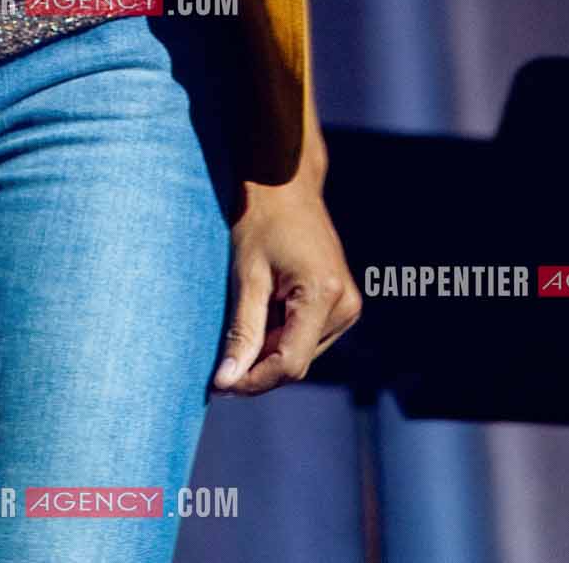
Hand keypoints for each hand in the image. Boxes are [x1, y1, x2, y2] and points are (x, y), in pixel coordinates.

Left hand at [212, 168, 361, 394]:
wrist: (285, 182)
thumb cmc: (261, 220)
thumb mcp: (246, 275)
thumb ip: (242, 332)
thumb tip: (227, 381)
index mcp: (324, 294)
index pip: (290, 363)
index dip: (254, 381)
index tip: (220, 386)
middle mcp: (344, 305)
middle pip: (296, 361)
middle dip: (259, 364)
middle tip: (221, 356)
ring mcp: (348, 304)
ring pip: (302, 352)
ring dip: (270, 347)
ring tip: (247, 312)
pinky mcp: (343, 302)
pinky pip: (308, 335)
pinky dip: (282, 333)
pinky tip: (264, 306)